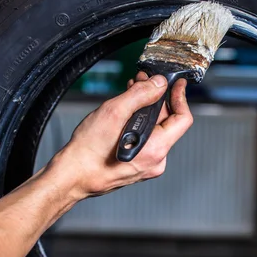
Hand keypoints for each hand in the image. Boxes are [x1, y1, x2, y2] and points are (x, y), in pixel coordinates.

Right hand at [54, 74, 192, 199]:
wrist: (72, 176)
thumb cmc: (89, 152)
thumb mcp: (114, 112)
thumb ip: (141, 95)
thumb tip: (159, 84)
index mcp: (156, 149)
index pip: (183, 119)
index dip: (180, 96)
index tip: (176, 83)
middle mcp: (156, 160)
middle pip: (167, 123)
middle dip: (156, 99)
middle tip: (144, 81)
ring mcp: (146, 165)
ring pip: (154, 130)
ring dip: (145, 109)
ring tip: (131, 93)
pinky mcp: (136, 165)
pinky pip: (145, 140)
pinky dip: (138, 123)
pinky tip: (125, 112)